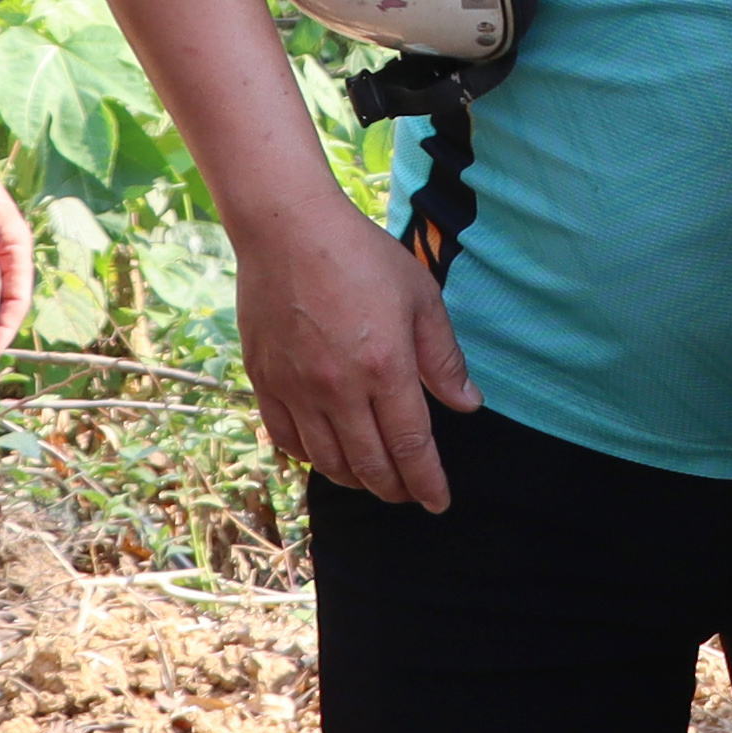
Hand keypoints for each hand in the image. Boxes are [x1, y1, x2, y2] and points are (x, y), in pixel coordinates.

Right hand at [232, 204, 474, 509]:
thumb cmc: (361, 256)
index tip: (438, 502)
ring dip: (355, 479)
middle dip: (395, 489)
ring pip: (327, 461)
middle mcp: (339, 389)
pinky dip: (310, 458)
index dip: (427, 482)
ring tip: (373, 478)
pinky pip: (286, 439)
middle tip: (410, 493)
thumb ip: (444, 358)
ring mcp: (296, 388)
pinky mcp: (264, 381)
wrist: (287, 230)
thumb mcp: (421, 299)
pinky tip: (326, 455)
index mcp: (385, 369)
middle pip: (370, 464)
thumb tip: (467, 405)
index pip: (411, 447)